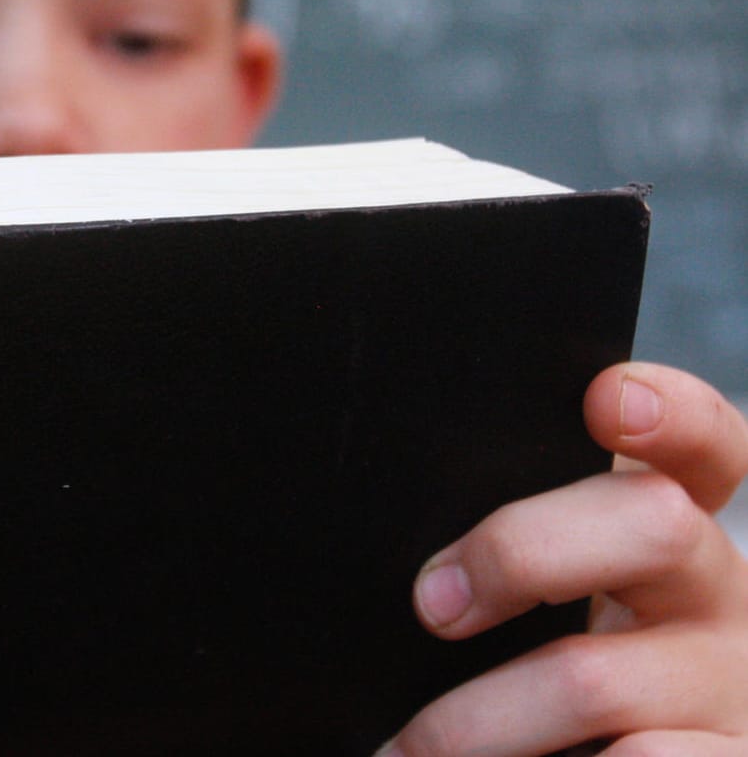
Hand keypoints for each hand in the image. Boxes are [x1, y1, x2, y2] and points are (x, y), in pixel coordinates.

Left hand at [382, 363, 747, 754]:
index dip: (670, 412)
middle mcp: (723, 596)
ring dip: (474, 719)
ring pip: (591, 676)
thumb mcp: (554, 595)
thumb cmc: (549, 670)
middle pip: (651, 524)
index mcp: (676, 530)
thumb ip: (519, 550)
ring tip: (406, 750)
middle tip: (430, 606)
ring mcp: (731, 689)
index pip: (703, 445)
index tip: (608, 399)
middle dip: (519, 551)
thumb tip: (419, 565)